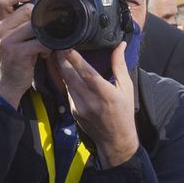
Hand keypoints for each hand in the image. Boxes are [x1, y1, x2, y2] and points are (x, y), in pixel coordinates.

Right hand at [0, 0, 48, 106]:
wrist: (6, 83)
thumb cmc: (15, 58)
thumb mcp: (13, 37)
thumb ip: (22, 19)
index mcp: (1, 23)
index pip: (2, 0)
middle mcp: (2, 29)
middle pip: (27, 10)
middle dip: (41, 19)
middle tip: (44, 32)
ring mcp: (8, 41)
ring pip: (35, 25)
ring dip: (46, 34)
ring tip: (45, 44)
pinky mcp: (18, 52)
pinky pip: (40, 42)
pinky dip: (47, 47)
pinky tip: (44, 54)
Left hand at [54, 42, 138, 167]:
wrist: (115, 140)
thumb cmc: (124, 112)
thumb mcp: (127, 88)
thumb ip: (120, 65)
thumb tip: (120, 45)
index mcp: (106, 93)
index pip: (87, 73)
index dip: (75, 59)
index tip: (66, 46)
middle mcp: (90, 100)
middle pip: (70, 76)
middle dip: (61, 59)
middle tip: (56, 43)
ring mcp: (79, 107)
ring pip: (66, 82)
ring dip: (60, 67)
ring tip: (56, 52)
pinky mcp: (73, 110)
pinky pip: (67, 90)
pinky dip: (64, 78)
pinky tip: (62, 68)